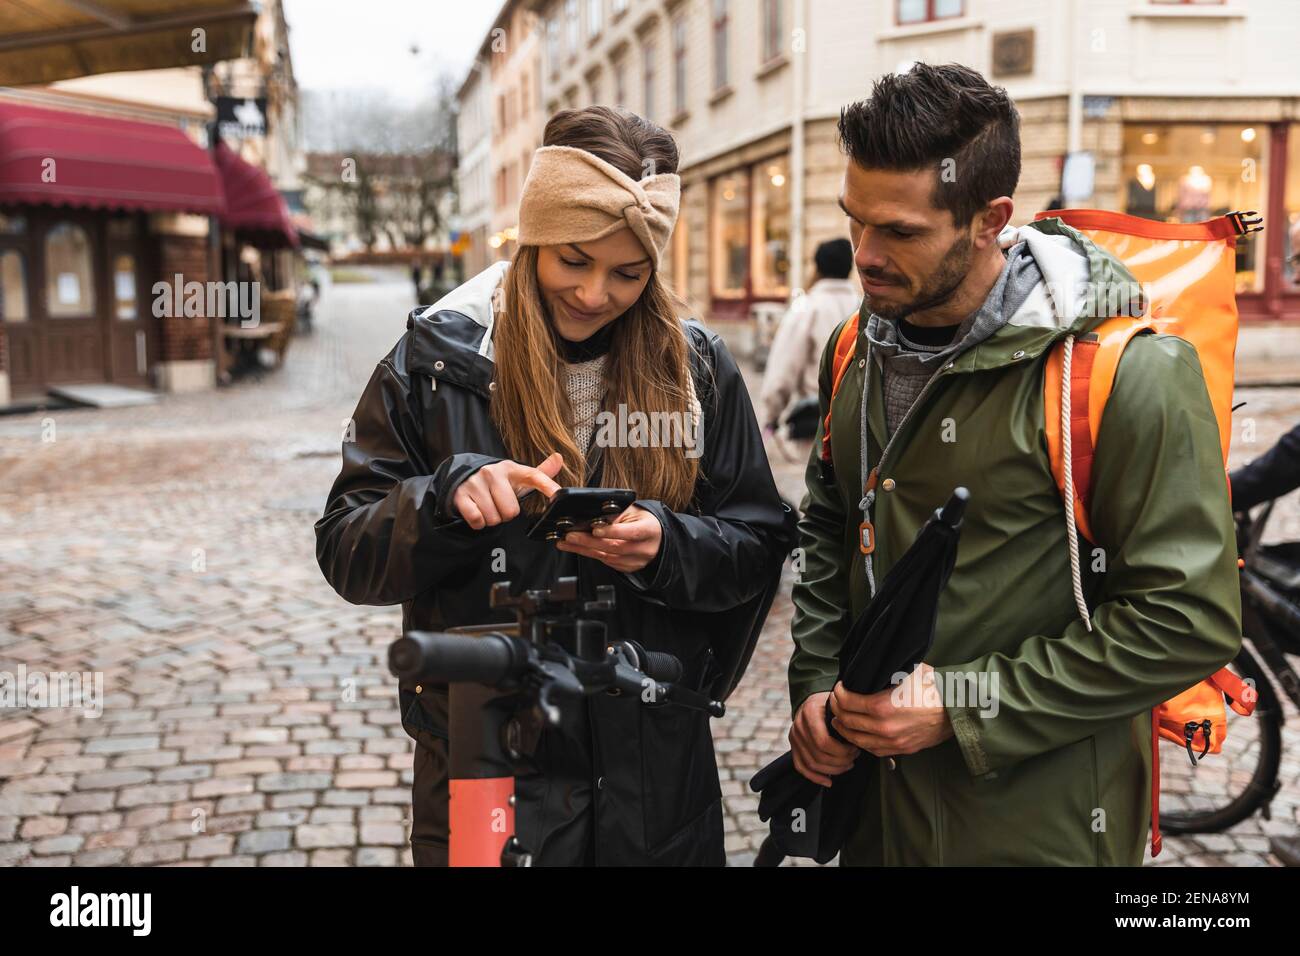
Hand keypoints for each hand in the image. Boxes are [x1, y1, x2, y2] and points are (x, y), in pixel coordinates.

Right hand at [452, 452, 563, 529]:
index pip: (533, 475)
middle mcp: (493, 472)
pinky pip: (477, 520)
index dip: (547, 485)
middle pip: (511, 511)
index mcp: (511, 469)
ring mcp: (475, 483)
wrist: (464, 479)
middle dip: (505, 514)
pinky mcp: (461, 495)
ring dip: (491, 518)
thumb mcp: (517, 478)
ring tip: (487, 506)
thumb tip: (559, 458)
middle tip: (499, 504)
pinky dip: (478, 522)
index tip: (558, 494)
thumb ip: (540, 473)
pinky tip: (477, 510)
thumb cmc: (497, 483)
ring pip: (494, 518)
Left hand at [554, 503, 661, 572]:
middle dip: (588, 542)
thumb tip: (591, 514)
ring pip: (607, 557)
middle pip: (614, 547)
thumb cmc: (643, 520)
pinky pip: (607, 563)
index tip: (594, 529)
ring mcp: (636, 561)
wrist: (657, 537)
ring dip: (584, 549)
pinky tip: (578, 548)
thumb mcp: (633, 511)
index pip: (631, 533)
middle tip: (570, 536)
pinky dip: (591, 555)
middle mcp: (644, 549)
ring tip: (566, 542)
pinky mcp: (628, 568)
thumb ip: (615, 513)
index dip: (612, 531)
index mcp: (649, 530)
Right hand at [789, 691, 857, 786]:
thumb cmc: (831, 703)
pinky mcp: (793, 746)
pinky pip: (801, 766)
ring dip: (832, 770)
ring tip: (847, 765)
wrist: (814, 701)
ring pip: (811, 764)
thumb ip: (845, 718)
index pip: (823, 742)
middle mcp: (798, 725)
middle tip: (854, 757)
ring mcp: (794, 737)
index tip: (855, 748)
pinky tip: (829, 781)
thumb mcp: (839, 704)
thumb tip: (860, 736)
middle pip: (818, 755)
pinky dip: (815, 777)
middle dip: (840, 761)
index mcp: (810, 712)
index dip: (842, 751)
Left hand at [828, 664, 952, 758]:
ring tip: (840, 719)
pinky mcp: (900, 749)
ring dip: (844, 728)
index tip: (839, 688)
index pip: (847, 702)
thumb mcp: (906, 670)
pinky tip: (857, 733)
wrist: (956, 709)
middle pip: (847, 721)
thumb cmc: (932, 686)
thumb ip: (883, 671)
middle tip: (836, 701)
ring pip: (856, 739)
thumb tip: (867, 665)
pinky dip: (860, 741)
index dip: (838, 693)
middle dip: (837, 710)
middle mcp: (883, 727)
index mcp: (882, 706)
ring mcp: (892, 741)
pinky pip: (872, 749)